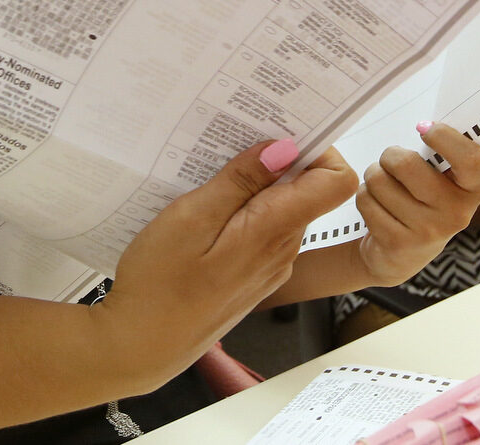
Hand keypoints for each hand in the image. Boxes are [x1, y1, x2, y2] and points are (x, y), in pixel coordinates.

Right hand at [96, 139, 356, 384]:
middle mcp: (284, 248)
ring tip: (210, 180)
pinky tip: (208, 215)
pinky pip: (265, 230)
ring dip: (257, 188)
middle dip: (278, 161)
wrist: (142, 346)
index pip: (337, 180)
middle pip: (310, 190)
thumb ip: (240, 181)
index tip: (277, 134)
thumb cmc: (159, 285)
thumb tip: (284, 147)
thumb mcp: (191, 218)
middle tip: (231, 148)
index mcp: (274, 229)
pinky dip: (245, 213)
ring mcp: (271, 265)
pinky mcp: (254, 275)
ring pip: (284, 209)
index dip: (318, 149)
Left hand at [353, 123, 479, 284]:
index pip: (469, 158)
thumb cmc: (423, 200)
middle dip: (390, 156)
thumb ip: (445, 152)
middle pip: (406, 164)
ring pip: (379, 181)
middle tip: (391, 161)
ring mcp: (427, 231)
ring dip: (373, 177)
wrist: (402, 255)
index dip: (445, 137)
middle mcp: (456, 213)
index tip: (423, 128)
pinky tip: (376, 206)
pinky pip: (366, 201)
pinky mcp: (397, 243)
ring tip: (383, 187)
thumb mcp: (443, 181)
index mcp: (474, 190)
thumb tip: (427, 121)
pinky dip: (364, 197)